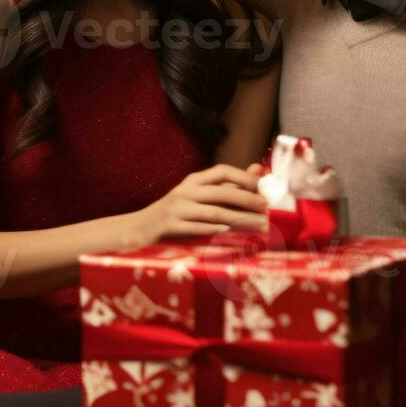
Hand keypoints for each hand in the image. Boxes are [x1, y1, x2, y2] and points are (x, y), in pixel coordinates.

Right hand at [133, 163, 268, 245]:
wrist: (139, 228)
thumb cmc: (174, 213)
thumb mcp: (196, 196)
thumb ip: (225, 186)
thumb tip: (258, 171)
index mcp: (193, 181)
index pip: (221, 171)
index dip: (243, 177)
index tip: (262, 186)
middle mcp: (185, 191)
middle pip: (221, 192)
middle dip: (246, 199)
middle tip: (266, 207)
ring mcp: (177, 209)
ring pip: (213, 213)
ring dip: (239, 220)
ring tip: (258, 226)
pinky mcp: (171, 226)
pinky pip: (198, 229)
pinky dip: (216, 232)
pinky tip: (232, 235)